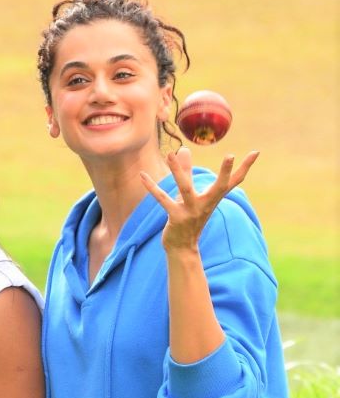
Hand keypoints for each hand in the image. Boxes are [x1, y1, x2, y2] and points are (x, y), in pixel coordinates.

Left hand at [140, 147, 258, 252]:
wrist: (182, 248)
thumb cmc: (187, 218)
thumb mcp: (189, 195)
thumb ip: (187, 171)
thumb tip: (183, 149)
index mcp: (213, 199)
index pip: (233, 182)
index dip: (244, 168)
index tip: (255, 152)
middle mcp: (206, 205)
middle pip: (219, 187)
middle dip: (225, 172)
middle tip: (231, 155)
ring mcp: (191, 212)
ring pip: (185, 188)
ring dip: (178, 171)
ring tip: (172, 153)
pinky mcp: (176, 217)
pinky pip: (163, 199)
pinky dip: (152, 187)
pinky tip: (142, 175)